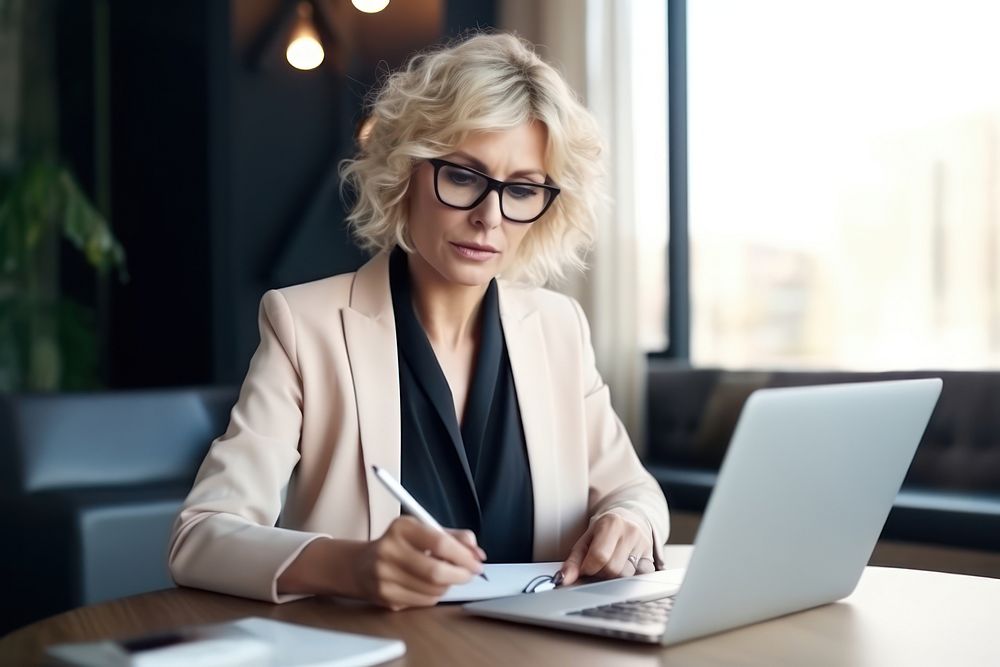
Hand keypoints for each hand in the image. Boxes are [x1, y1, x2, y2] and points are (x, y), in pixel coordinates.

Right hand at [354, 516, 486, 609]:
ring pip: (433, 590)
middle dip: (460, 575)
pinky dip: (434, 596)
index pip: (440, 543)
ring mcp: (384, 576)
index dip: (464, 555)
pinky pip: (424, 602)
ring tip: (444, 577)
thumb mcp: (424, 531)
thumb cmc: (400, 545)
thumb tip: (477, 553)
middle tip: (469, 574)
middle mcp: (389, 550)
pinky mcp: (385, 597)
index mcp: (401, 528)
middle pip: (436, 571)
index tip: (477, 562)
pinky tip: (427, 586)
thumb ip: (453, 537)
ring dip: (447, 586)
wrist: (361, 565)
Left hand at [557, 513, 653, 585]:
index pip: (599, 557)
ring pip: (626, 576)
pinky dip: (628, 578)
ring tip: (610, 564)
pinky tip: (624, 567)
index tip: (586, 568)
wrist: (629, 519)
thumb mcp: (586, 540)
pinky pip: (638, 578)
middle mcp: (631, 532)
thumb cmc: (604, 531)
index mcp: (611, 523)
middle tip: (597, 566)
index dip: (588, 568)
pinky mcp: (652, 558)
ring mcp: (644, 544)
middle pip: (613, 569)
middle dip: (601, 574)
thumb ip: (573, 561)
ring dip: (614, 577)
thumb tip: (564, 579)